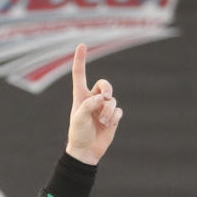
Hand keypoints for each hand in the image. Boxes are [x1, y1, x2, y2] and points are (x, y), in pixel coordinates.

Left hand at [65, 44, 121, 164]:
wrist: (86, 151)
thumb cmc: (78, 134)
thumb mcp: (79, 118)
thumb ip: (89, 105)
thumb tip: (104, 98)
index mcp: (81, 97)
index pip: (80, 75)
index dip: (80, 60)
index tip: (81, 45)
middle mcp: (92, 99)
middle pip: (104, 84)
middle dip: (107, 88)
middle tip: (105, 97)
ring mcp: (103, 108)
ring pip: (112, 100)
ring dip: (108, 111)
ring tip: (101, 122)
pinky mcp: (112, 117)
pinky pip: (118, 111)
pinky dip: (113, 117)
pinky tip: (107, 125)